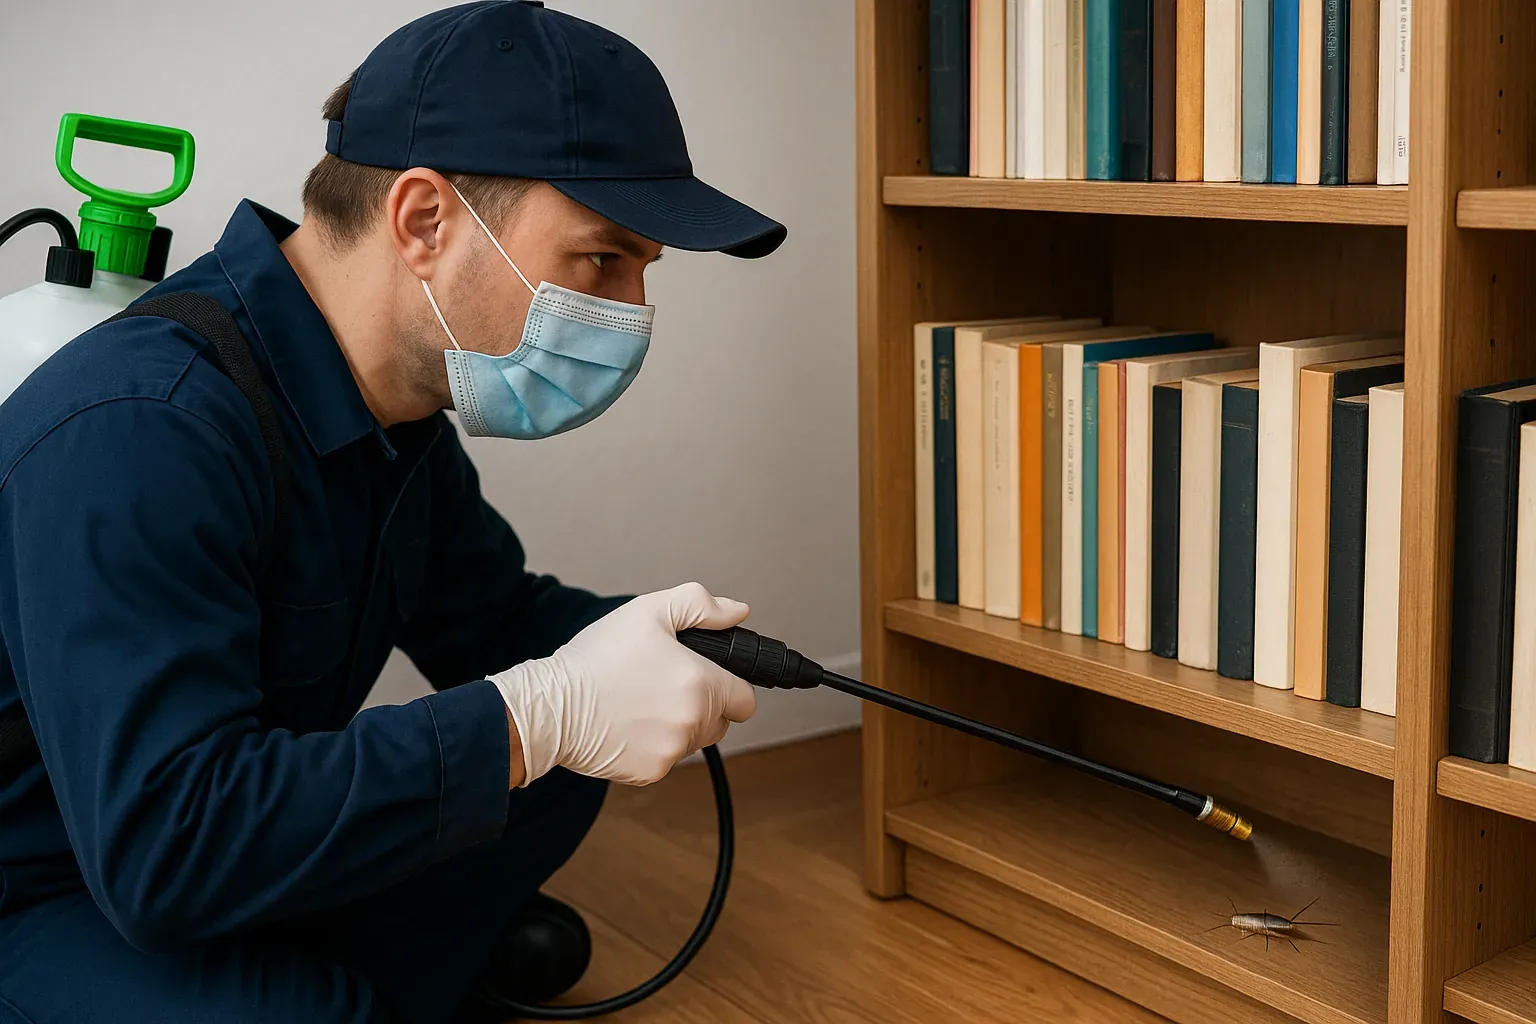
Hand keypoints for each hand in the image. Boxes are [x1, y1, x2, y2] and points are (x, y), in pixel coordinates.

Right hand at [491, 583, 757, 786]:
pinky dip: (653, 746)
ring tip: (641, 702)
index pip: (746, 700)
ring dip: (679, 725)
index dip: (729, 686)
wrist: (551, 706)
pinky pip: (666, 759)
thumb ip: (701, 606)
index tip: (708, 679)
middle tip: (663, 685)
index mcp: (701, 683)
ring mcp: (673, 750)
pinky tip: (628, 725)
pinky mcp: (651, 772)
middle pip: (721, 721)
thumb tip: (738, 612)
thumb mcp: (648, 612)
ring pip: (694, 740)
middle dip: (703, 705)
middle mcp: (693, 721)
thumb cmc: (596, 658)